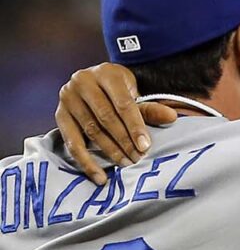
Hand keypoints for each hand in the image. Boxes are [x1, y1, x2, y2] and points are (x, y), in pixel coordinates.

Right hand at [55, 63, 176, 184]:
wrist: (95, 85)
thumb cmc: (119, 92)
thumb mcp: (135, 94)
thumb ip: (150, 108)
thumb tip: (171, 117)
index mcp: (106, 73)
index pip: (123, 103)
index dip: (135, 126)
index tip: (145, 147)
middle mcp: (82, 81)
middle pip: (106, 118)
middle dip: (124, 141)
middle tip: (137, 159)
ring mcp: (67, 97)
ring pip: (91, 130)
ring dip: (109, 151)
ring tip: (126, 164)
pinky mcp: (59, 114)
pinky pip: (72, 142)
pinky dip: (86, 161)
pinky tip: (99, 176)